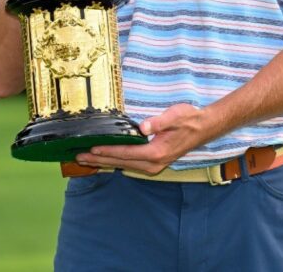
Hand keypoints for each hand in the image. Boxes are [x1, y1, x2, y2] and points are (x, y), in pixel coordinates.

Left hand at [76, 104, 210, 174]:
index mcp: (156, 152)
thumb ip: (158, 122)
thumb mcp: (175, 116)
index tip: (91, 149)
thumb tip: (143, 127)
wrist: (204, 128)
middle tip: (78, 157)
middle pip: (120, 163)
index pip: (126, 153)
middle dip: (99, 160)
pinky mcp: (152, 163)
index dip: (107, 151)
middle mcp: (153, 163)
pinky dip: (114, 161)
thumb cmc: (188, 120)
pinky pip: (129, 164)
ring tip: (85, 159)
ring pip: (123, 165)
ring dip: (104, 162)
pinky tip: (103, 159)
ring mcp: (153, 165)